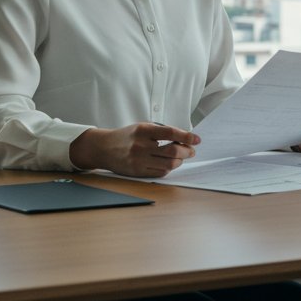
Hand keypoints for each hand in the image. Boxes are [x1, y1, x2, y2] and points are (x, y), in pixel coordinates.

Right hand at [69, 122, 198, 176]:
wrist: (104, 148)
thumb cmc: (127, 136)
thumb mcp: (143, 127)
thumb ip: (162, 131)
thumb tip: (185, 138)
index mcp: (143, 130)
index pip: (170, 133)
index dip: (186, 136)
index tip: (196, 139)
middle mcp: (141, 146)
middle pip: (172, 152)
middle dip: (186, 151)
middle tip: (191, 150)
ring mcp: (139, 161)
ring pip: (169, 165)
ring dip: (180, 161)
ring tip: (181, 157)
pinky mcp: (137, 172)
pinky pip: (160, 173)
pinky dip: (169, 168)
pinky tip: (168, 163)